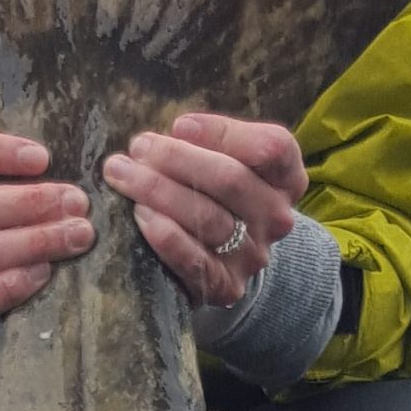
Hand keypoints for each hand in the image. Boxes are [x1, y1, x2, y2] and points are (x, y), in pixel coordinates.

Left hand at [103, 113, 307, 306]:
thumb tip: (169, 136)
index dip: (224, 132)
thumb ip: (209, 144)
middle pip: (232, 180)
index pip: (271, 146)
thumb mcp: (227, 162)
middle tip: (139, 147)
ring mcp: (254, 254)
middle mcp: (277, 217)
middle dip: (177, 158)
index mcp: (287, 179)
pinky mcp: (227, 285)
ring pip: (208, 217)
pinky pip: (195, 261)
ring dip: (160, 191)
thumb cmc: (216, 195)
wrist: (226, 259)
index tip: (179, 125)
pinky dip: (166, 237)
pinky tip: (141, 215)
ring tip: (123, 174)